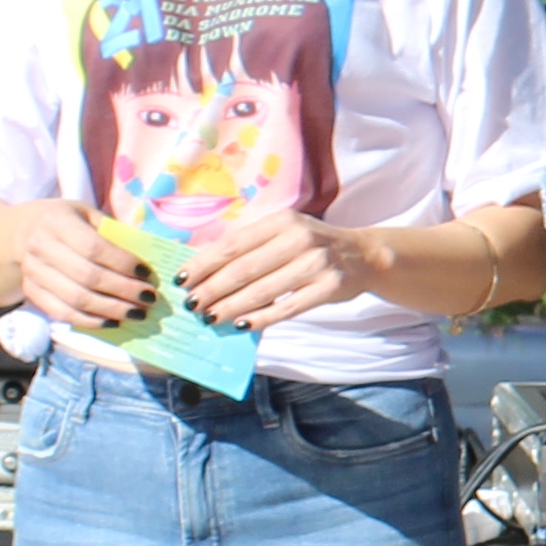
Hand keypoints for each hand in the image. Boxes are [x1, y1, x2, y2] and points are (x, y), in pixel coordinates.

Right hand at [16, 199, 155, 333]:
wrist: (21, 232)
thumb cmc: (65, 221)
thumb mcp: (87, 213)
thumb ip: (112, 232)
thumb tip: (147, 260)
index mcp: (56, 220)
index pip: (93, 246)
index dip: (123, 262)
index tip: (147, 274)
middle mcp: (40, 245)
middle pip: (87, 276)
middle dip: (123, 290)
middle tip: (148, 299)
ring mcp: (32, 271)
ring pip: (75, 299)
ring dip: (111, 310)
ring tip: (137, 314)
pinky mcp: (31, 292)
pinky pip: (62, 313)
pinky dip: (90, 321)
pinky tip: (113, 322)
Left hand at [174, 201, 378, 329]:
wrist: (362, 255)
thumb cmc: (312, 246)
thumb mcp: (284, 233)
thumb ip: (251, 246)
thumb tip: (204, 267)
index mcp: (281, 221)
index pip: (233, 244)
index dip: (204, 264)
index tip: (183, 280)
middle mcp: (298, 238)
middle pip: (244, 268)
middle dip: (212, 289)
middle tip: (193, 304)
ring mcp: (315, 263)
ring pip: (263, 290)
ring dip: (231, 307)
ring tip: (211, 317)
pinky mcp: (328, 288)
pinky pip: (288, 307)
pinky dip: (263, 318)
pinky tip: (243, 325)